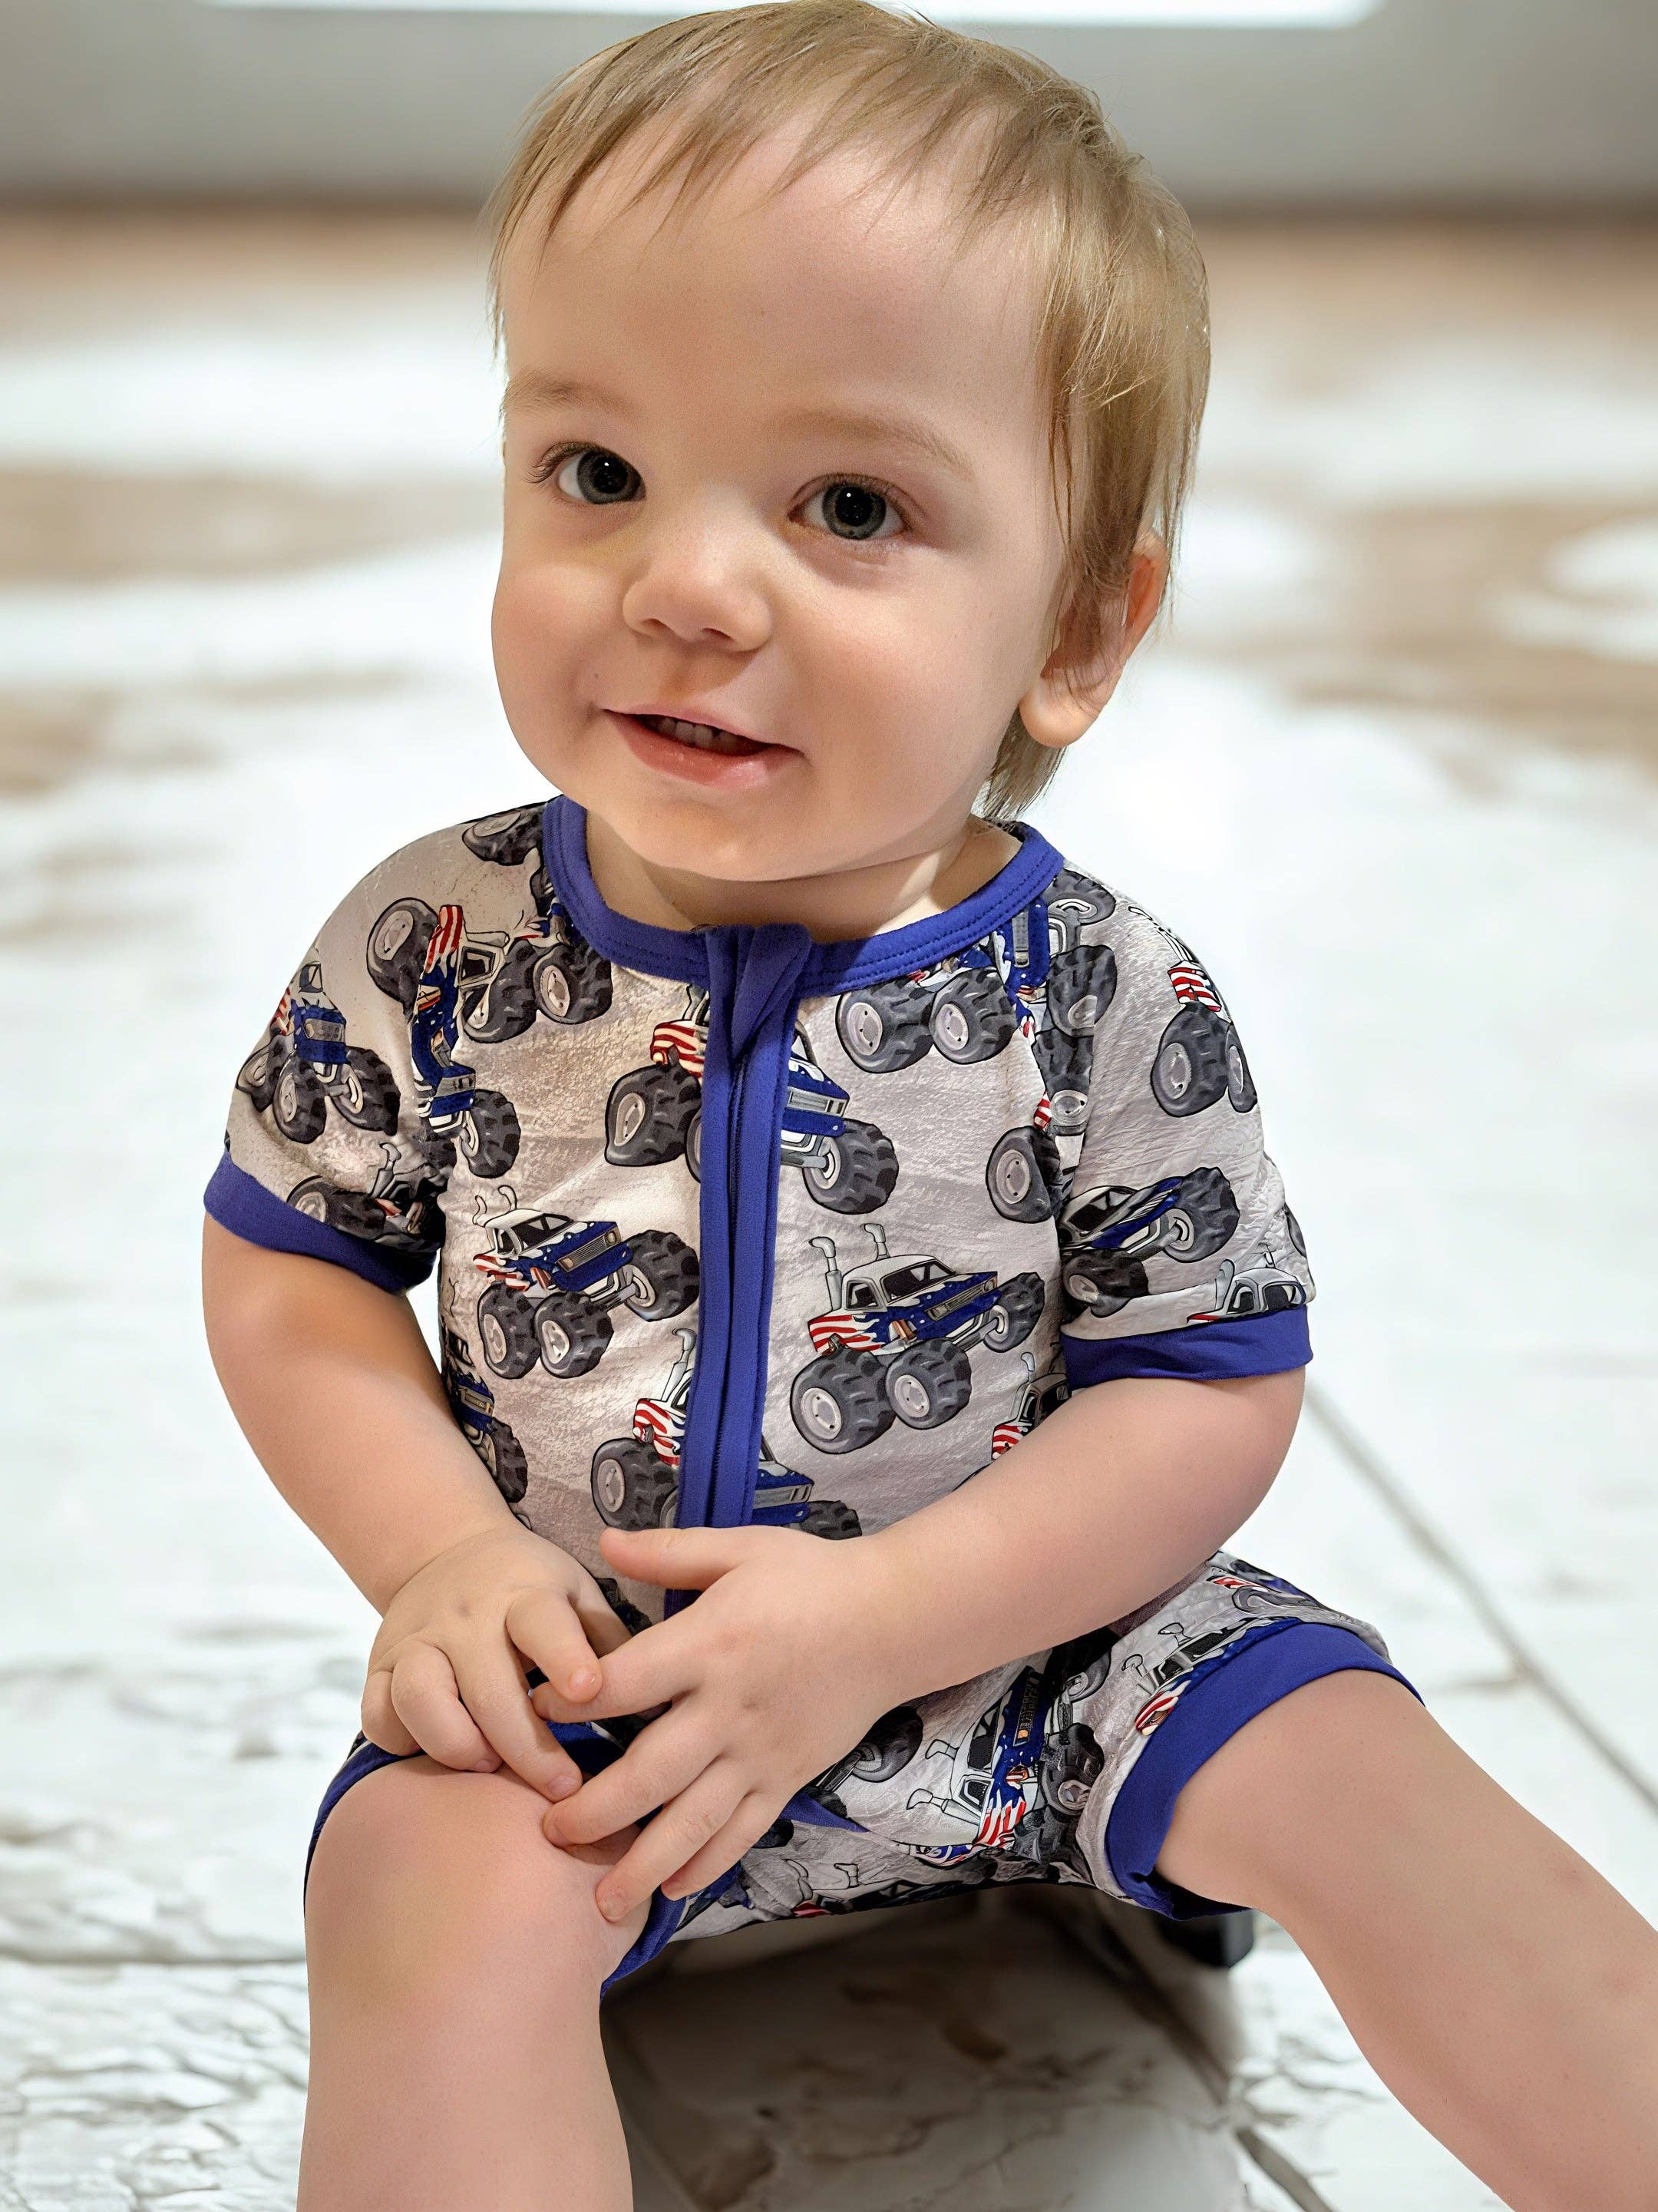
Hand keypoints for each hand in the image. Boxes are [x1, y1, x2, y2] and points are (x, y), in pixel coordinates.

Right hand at [361, 1521, 634, 1802]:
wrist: (448, 1552)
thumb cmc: (535, 1593)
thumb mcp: (579, 1595)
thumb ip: (612, 1643)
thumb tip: (662, 1706)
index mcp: (525, 1593)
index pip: (542, 1622)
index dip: (564, 1658)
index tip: (589, 1692)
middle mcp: (466, 1614)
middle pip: (487, 1687)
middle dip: (526, 1747)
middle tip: (564, 1788)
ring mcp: (416, 1639)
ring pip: (420, 1698)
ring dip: (457, 1743)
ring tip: (488, 1766)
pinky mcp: (377, 1666)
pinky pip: (378, 1715)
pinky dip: (403, 1742)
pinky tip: (437, 1753)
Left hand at [529, 1522, 903, 1922]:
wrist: (894, 1619)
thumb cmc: (810, 1577)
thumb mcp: (740, 1547)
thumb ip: (669, 1550)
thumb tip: (601, 1539)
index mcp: (711, 1644)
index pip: (627, 1682)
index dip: (572, 1699)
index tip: (533, 1711)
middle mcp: (730, 1708)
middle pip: (651, 1772)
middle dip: (595, 1810)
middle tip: (547, 1833)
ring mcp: (760, 1753)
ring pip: (695, 1821)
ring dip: (644, 1863)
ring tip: (600, 1902)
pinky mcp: (787, 1779)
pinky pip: (742, 1833)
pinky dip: (707, 1866)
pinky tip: (672, 1891)